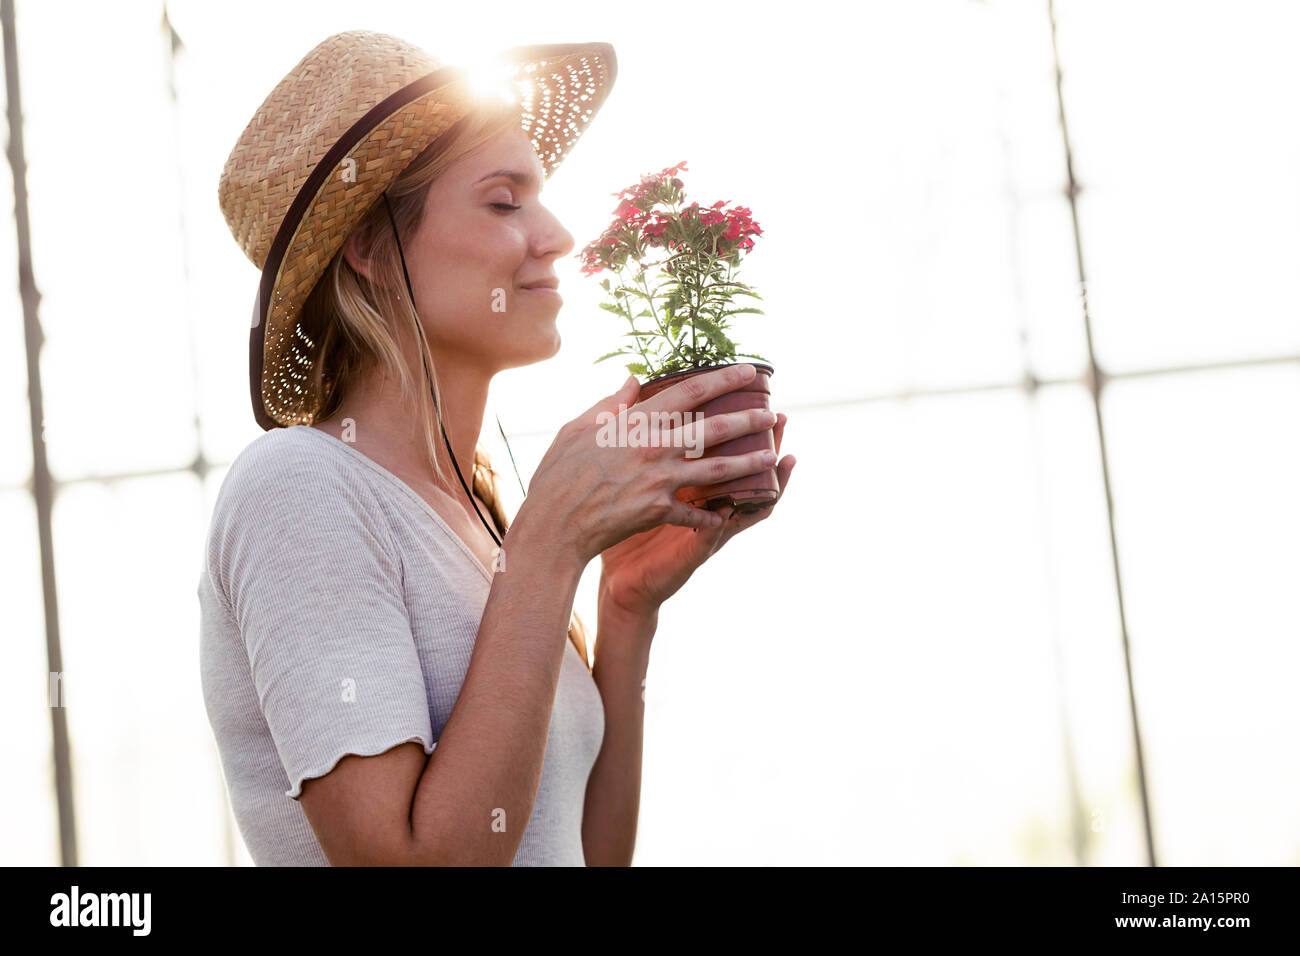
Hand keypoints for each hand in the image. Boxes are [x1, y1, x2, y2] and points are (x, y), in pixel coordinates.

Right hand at [516, 364, 776, 566]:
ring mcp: (659, 481)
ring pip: (717, 470)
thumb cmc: (558, 474)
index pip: (690, 391)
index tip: (748, 372)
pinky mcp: (658, 512)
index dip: (723, 378)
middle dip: (747, 420)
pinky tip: (725, 514)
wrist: (553, 524)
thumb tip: (634, 381)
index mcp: (636, 422)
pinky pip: (694, 513)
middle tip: (771, 414)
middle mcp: (654, 448)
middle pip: (714, 429)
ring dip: (748, 463)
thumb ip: (611, 404)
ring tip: (769, 457)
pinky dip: (710, 515)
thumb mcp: (578, 428)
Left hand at [598, 410, 794, 617]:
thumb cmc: (630, 528)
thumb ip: (646, 449)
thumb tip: (636, 395)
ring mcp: (707, 531)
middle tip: (781, 419)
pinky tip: (727, 513)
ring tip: (781, 461)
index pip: (726, 449)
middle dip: (767, 444)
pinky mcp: (691, 554)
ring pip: (745, 507)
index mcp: (699, 485)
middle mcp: (712, 506)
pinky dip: (718, 527)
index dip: (741, 424)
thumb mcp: (641, 486)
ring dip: (765, 485)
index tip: (756, 395)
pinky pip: (708, 539)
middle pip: (747, 472)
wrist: (623, 579)